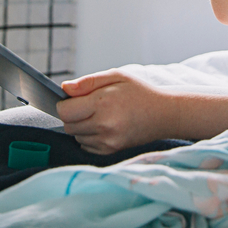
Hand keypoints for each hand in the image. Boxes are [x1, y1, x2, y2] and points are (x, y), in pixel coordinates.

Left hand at [56, 70, 177, 154]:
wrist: (164, 114)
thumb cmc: (139, 92)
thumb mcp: (115, 76)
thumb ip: (87, 82)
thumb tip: (64, 89)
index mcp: (103, 103)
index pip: (65, 111)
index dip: (63, 105)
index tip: (71, 100)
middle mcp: (104, 125)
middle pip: (68, 125)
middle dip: (72, 115)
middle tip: (87, 106)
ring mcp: (108, 141)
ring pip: (76, 137)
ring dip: (80, 126)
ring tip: (98, 115)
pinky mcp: (111, 151)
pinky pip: (86, 146)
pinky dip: (89, 137)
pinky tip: (103, 126)